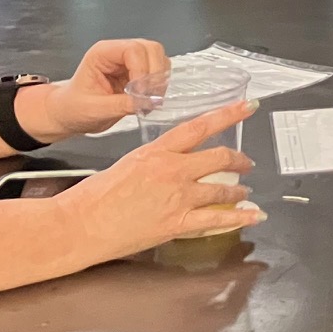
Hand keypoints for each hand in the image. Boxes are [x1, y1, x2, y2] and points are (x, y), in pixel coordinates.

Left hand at [23, 39, 169, 141]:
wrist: (69, 115)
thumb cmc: (73, 108)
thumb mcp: (95, 109)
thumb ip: (122, 104)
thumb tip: (148, 102)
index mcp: (102, 54)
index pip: (133, 49)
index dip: (142, 70)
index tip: (140, 93)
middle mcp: (119, 53)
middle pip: (151, 49)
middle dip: (154, 74)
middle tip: (148, 97)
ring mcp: (131, 61)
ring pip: (159, 59)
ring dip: (159, 81)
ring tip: (147, 100)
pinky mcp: (139, 72)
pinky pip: (159, 73)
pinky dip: (159, 86)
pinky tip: (147, 100)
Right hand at [53, 100, 260, 261]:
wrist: (78, 225)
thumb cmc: (93, 196)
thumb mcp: (128, 164)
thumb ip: (155, 160)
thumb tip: (172, 163)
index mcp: (157, 151)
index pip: (200, 127)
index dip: (228, 115)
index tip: (248, 107)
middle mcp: (173, 171)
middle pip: (220, 158)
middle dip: (239, 160)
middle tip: (247, 162)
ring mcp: (178, 198)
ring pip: (223, 189)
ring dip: (238, 190)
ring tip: (244, 192)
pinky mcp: (177, 224)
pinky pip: (219, 220)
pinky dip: (241, 217)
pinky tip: (254, 216)